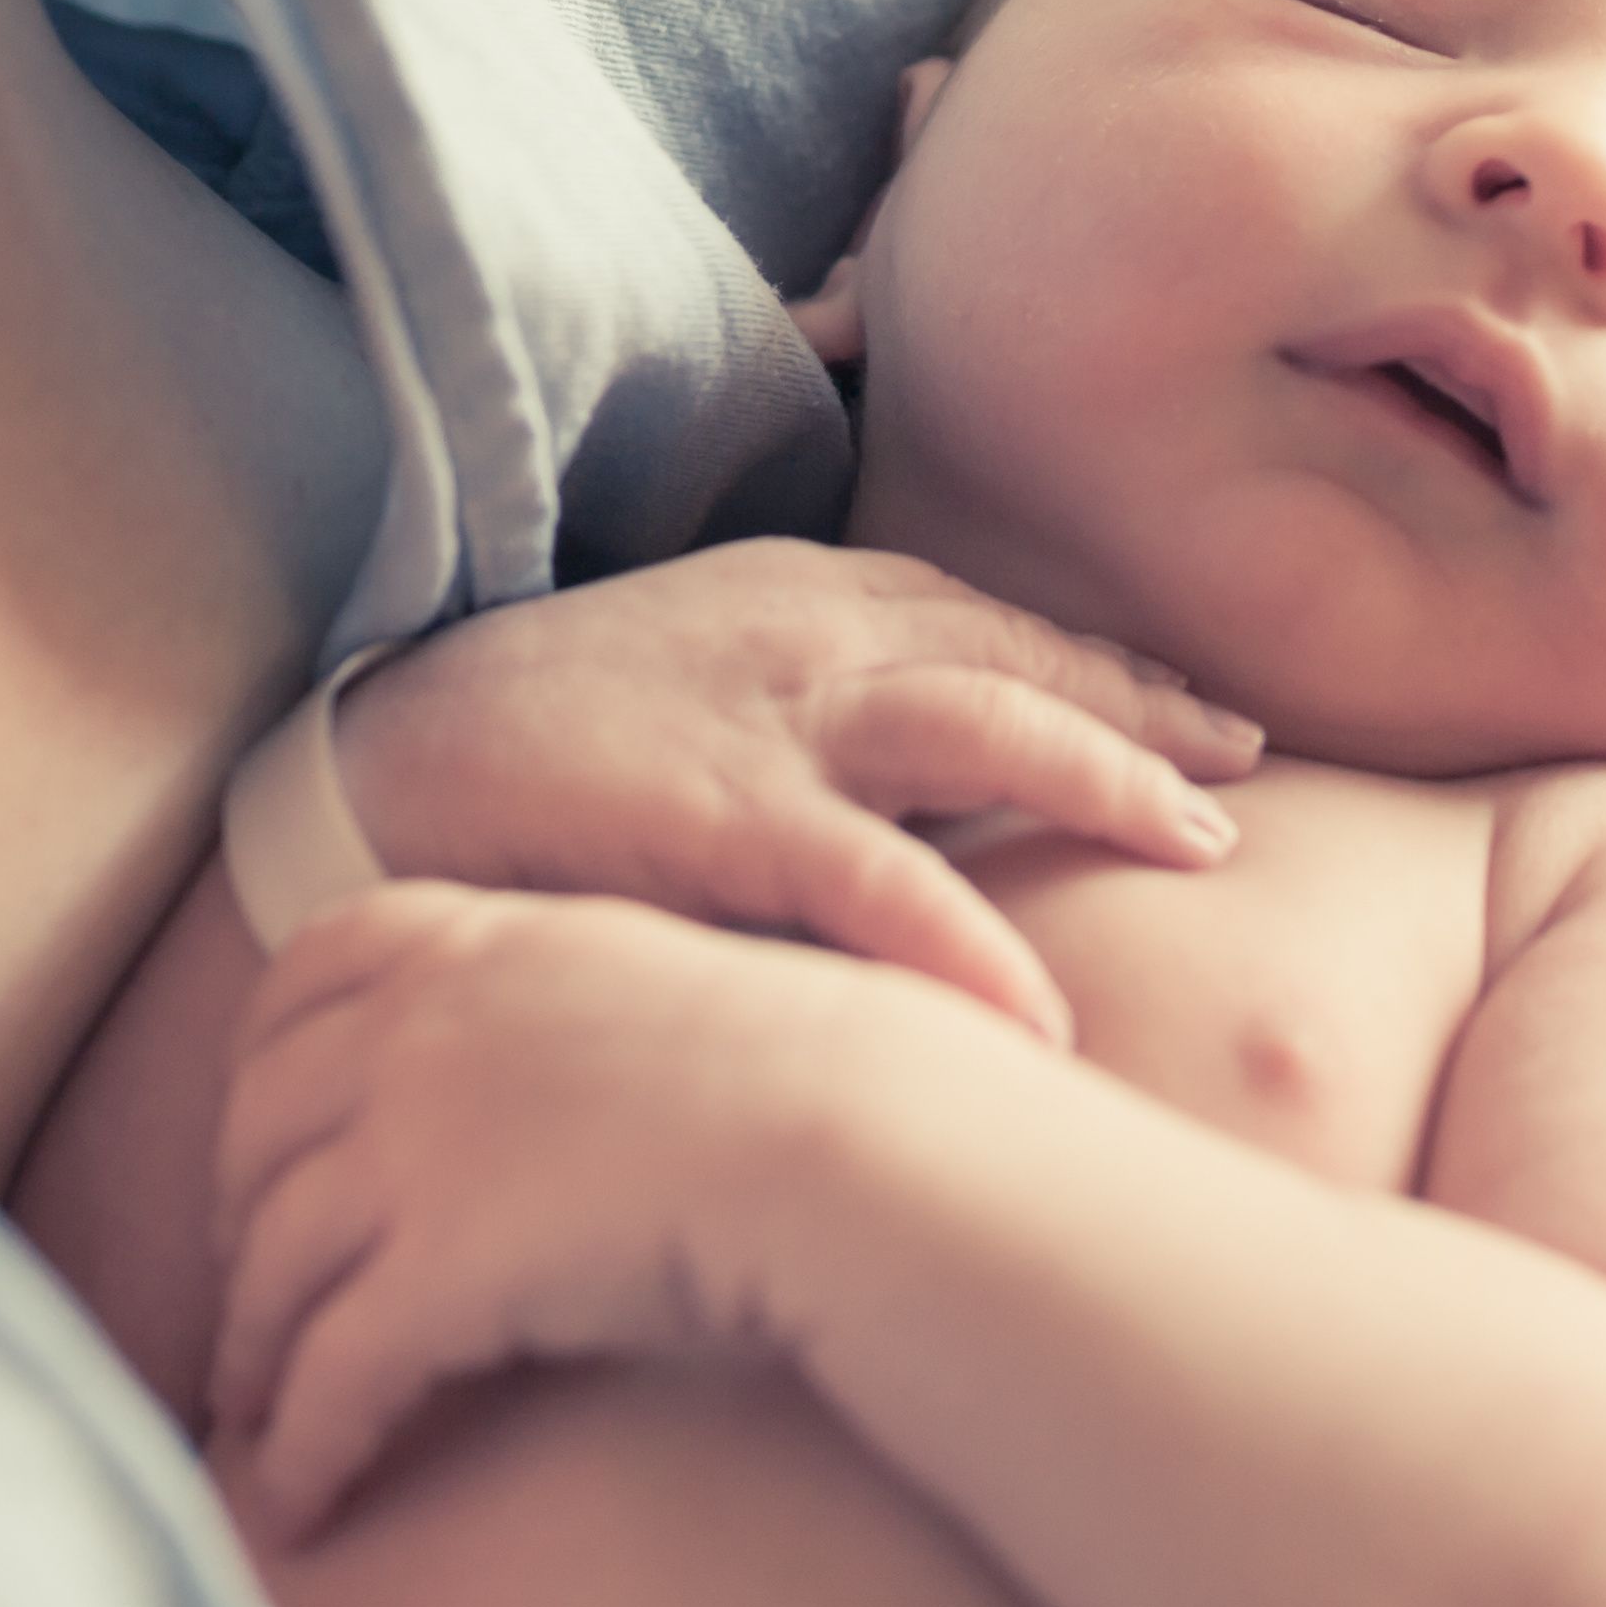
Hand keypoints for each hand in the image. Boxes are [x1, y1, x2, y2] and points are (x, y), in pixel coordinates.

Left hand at [209, 884, 992, 1536]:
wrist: (869, 1141)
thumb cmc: (830, 1082)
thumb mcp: (670, 993)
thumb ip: (580, 1011)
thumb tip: (574, 1075)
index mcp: (485, 943)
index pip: (313, 968)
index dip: (260, 1060)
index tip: (257, 1133)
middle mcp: (422, 1028)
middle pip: (261, 1123)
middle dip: (238, 1218)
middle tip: (249, 1292)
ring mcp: (415, 1146)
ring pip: (275, 1262)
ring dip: (252, 1348)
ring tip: (251, 1413)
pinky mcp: (436, 1274)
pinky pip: (329, 1379)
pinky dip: (299, 1450)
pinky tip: (301, 1508)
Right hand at [328, 541, 1259, 1045]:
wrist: (359, 767)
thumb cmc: (524, 747)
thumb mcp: (684, 689)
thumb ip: (800, 720)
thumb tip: (912, 800)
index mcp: (793, 598)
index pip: (984, 620)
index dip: (1100, 668)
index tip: (1199, 718)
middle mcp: (800, 634)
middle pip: (1015, 657)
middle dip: (1140, 708)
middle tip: (1246, 771)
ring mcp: (762, 719)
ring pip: (984, 728)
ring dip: (1106, 778)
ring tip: (1206, 847)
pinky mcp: (712, 817)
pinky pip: (875, 881)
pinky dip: (968, 939)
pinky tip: (1044, 1008)